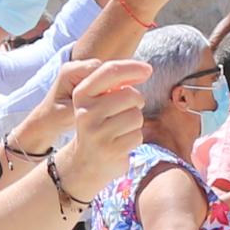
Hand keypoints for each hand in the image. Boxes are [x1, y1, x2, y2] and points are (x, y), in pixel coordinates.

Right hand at [42, 58, 148, 176]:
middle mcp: (86, 112)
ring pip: (136, 115)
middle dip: (136, 102)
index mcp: (81, 95)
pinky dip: (135, 138)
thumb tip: (144, 70)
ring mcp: (97, 132)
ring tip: (121, 129)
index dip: (132, 67)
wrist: (86, 162)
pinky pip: (138, 135)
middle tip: (124, 113)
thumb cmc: (99, 124)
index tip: (148, 69)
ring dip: (135, 122)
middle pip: (130, 95)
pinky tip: (121, 142)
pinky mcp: (110, 150)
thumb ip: (115, 83)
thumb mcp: (98, 101)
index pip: (110, 71)